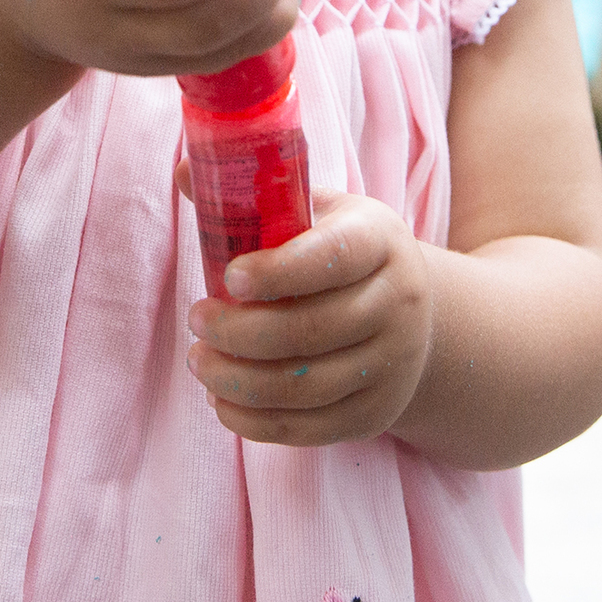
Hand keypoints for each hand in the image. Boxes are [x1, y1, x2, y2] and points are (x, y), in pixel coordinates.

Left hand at [178, 174, 432, 446]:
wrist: (414, 314)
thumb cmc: (343, 252)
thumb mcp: (317, 211)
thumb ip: (256, 196)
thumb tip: (186, 171)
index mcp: (379, 240)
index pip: (333, 257)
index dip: (279, 271)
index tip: (229, 277)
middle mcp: (397, 303)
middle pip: (313, 329)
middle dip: (241, 331)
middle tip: (196, 319)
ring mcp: (391, 364)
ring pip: (307, 387)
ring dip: (239, 380)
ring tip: (199, 361)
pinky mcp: (375, 413)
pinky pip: (310, 429)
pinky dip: (256, 422)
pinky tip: (221, 400)